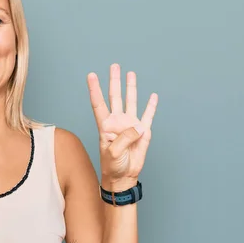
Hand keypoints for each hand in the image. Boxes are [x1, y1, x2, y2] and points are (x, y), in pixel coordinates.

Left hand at [87, 63, 157, 189]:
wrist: (123, 176)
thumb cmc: (112, 165)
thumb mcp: (113, 153)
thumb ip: (124, 138)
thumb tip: (138, 126)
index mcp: (105, 125)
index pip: (99, 103)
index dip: (95, 89)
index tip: (91, 75)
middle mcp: (117, 121)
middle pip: (115, 96)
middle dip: (114, 81)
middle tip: (114, 66)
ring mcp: (130, 125)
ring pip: (131, 101)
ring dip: (131, 87)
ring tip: (130, 74)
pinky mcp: (143, 132)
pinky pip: (148, 115)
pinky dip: (151, 106)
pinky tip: (152, 95)